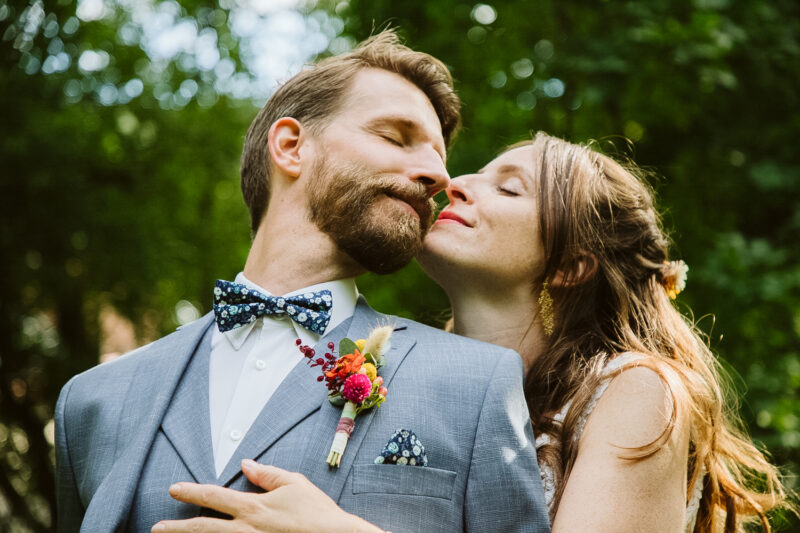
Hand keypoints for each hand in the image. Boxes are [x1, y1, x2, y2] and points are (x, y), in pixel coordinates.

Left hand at [152, 459, 381, 532]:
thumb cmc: (317, 513)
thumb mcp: (294, 484)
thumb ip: (267, 474)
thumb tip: (246, 464)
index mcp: (253, 508)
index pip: (214, 497)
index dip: (191, 492)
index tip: (173, 489)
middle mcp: (246, 530)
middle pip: (203, 529)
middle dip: (177, 528)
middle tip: (156, 528)